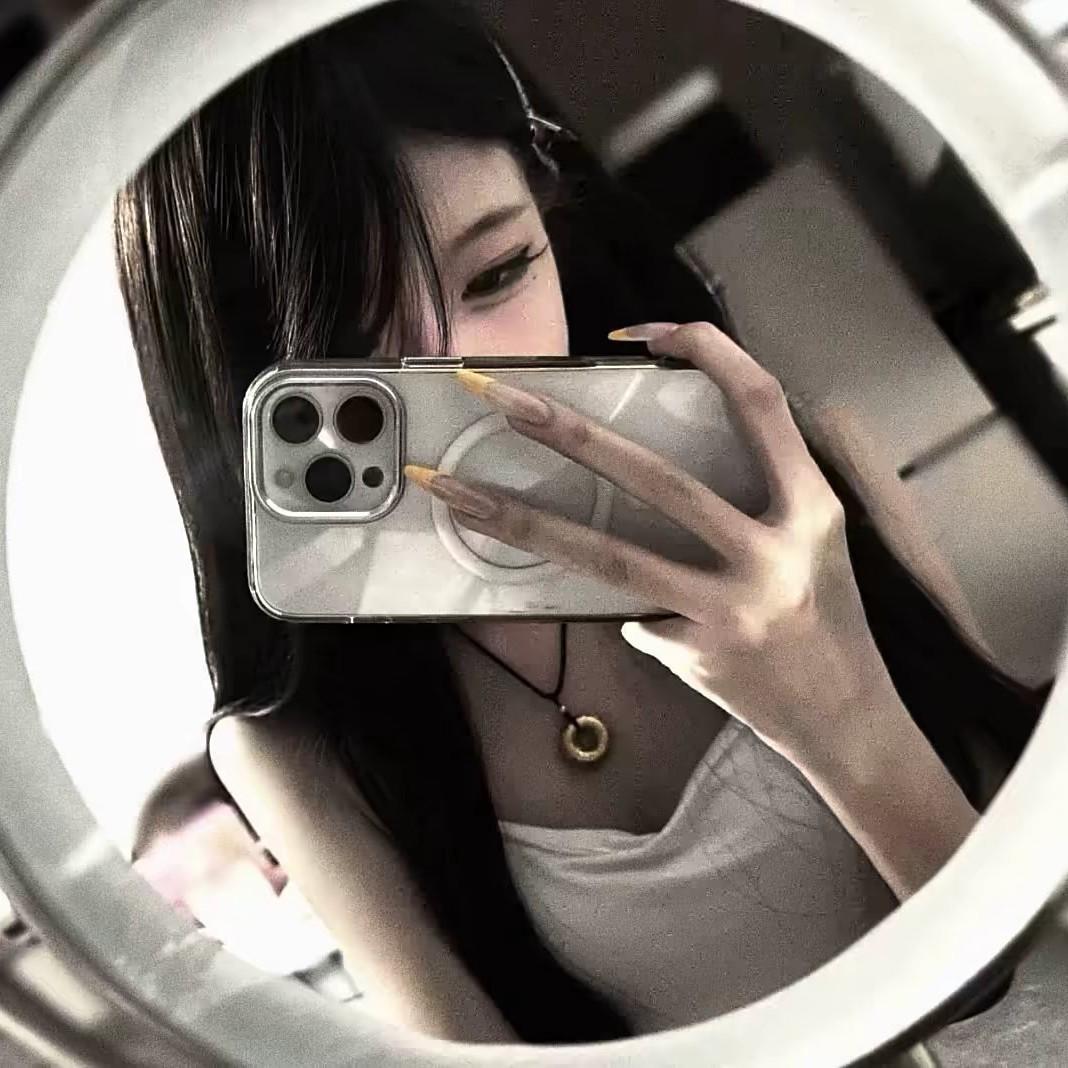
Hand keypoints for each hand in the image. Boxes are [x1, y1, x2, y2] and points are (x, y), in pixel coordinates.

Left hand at [404, 322, 903, 764]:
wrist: (848, 719)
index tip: (637, 332)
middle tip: (493, 396)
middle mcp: (773, 549)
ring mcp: (731, 606)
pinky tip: (639, 620)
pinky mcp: (696, 651)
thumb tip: (643, 482)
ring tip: (454, 494)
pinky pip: (631, 613)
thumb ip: (749, 499)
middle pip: (654, 475)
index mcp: (809, 503)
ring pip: (609, 555)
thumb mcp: (809, 541)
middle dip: (566, 430)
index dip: (704, 350)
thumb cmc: (825, 617)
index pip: (759, 400)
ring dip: (523, 521)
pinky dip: (620, 605)